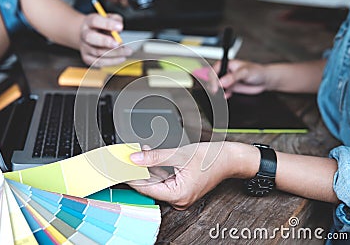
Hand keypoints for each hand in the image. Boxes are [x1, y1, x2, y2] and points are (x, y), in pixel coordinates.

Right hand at [80, 13, 131, 65]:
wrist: (90, 36)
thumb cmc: (103, 27)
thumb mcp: (109, 18)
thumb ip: (115, 20)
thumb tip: (118, 30)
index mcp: (88, 22)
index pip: (95, 21)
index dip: (107, 24)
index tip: (120, 27)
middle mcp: (84, 34)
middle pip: (91, 38)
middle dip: (106, 41)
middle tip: (120, 43)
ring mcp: (84, 47)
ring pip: (98, 52)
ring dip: (114, 53)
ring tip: (127, 51)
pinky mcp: (87, 58)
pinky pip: (99, 62)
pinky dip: (112, 61)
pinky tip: (122, 58)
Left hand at [128, 142, 258, 209]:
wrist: (230, 158)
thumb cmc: (212, 158)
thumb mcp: (180, 154)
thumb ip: (155, 157)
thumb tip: (135, 158)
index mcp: (178, 195)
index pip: (145, 187)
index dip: (130, 175)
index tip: (119, 166)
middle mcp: (178, 199)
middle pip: (149, 184)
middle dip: (138, 169)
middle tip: (124, 156)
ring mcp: (180, 194)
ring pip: (156, 180)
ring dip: (146, 166)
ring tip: (136, 151)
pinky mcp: (181, 187)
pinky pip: (164, 178)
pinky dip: (156, 167)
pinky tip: (148, 154)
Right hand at [208, 59, 267, 98]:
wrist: (265, 80)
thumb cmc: (257, 71)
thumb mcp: (245, 72)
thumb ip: (233, 77)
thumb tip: (222, 82)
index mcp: (227, 64)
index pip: (214, 70)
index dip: (213, 79)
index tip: (216, 87)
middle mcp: (226, 72)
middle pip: (213, 79)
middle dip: (213, 86)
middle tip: (216, 92)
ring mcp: (228, 81)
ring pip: (217, 87)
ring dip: (217, 92)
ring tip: (221, 94)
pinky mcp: (231, 88)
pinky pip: (223, 93)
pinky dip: (223, 95)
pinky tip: (226, 96)